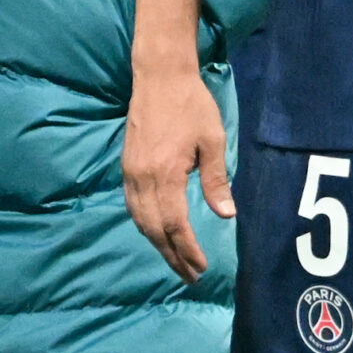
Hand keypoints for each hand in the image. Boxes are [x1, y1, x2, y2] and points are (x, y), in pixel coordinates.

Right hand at [122, 61, 232, 282]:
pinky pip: (132, 206)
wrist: (159, 76)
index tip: (201, 268)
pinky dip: (145, 225)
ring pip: (139, 220)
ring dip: (156, 244)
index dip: (187, 249)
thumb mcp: (212, 140)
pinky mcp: (126, 166)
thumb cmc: (191, 105)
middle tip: (190, 276)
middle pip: (154, 230)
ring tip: (175, 260)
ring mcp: (130, 173)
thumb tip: (226, 215)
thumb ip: (216, 180)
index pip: (175, 225)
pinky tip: (157, 231)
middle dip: (171, 256)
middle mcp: (142, 179)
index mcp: (165, 174)